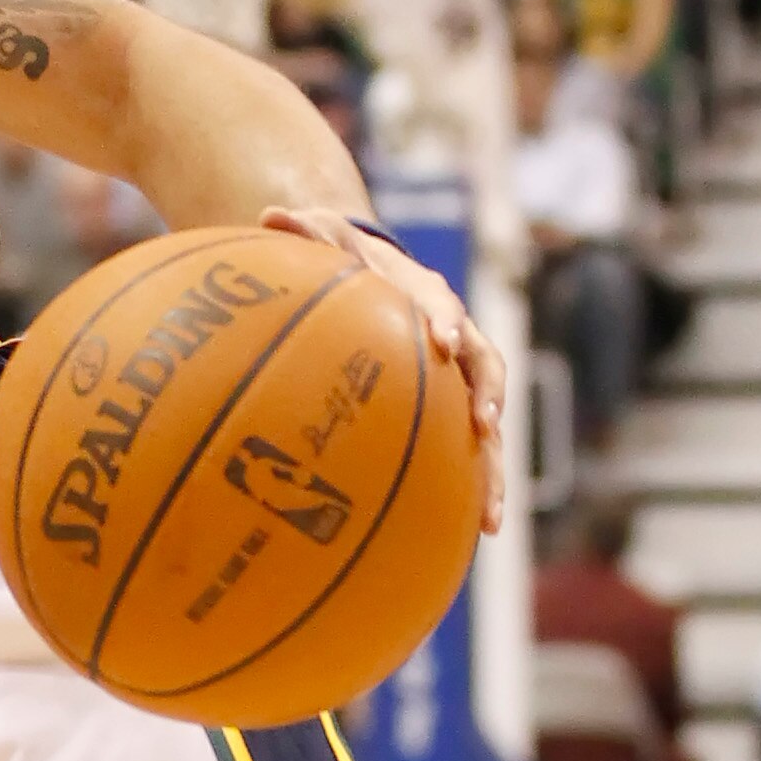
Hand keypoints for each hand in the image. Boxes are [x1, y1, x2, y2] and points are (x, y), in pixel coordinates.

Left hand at [265, 203, 510, 533]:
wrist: (367, 275)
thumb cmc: (339, 259)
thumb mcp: (320, 236)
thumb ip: (304, 230)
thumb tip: (270, 214)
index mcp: (427, 296)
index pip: (443, 306)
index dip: (447, 322)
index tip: (442, 340)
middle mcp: (454, 341)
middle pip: (484, 372)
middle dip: (488, 401)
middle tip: (486, 431)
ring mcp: (455, 385)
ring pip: (485, 430)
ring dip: (490, 471)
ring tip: (490, 521)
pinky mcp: (446, 420)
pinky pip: (460, 459)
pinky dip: (465, 496)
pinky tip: (464, 545)